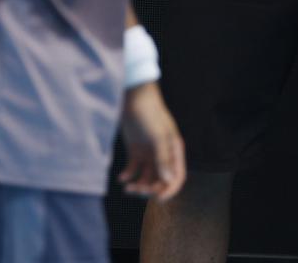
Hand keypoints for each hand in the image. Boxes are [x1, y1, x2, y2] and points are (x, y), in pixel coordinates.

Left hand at [118, 82, 185, 201]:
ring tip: (127, 187)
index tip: (158, 198)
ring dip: (138, 185)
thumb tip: (168, 180)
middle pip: (160, 181)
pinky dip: (128, 175)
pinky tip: (121, 177)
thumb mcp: (157, 136)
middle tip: (137, 190)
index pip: (176, 177)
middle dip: (150, 189)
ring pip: (146, 177)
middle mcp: (163, 155)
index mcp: (174, 151)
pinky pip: (133, 169)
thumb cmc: (150, 114)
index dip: (169, 190)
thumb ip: (162, 158)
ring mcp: (149, 154)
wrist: (135, 99)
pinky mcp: (135, 152)